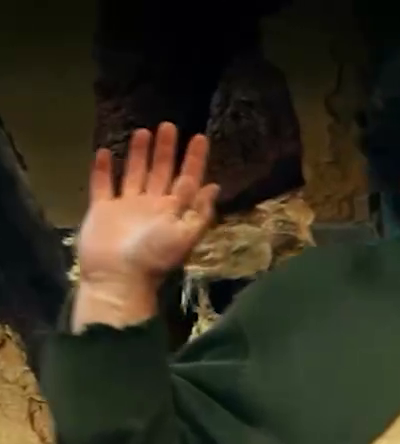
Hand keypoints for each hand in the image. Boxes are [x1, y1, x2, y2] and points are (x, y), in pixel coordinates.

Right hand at [74, 123, 219, 289]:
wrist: (118, 278)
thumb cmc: (154, 257)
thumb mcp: (185, 235)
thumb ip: (199, 210)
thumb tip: (214, 185)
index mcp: (174, 211)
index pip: (187, 179)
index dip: (194, 160)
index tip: (200, 137)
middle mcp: (152, 205)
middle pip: (161, 171)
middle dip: (166, 150)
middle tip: (169, 126)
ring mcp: (126, 207)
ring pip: (134, 173)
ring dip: (139, 154)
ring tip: (143, 131)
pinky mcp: (102, 210)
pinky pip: (102, 184)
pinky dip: (103, 169)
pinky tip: (104, 151)